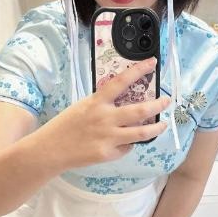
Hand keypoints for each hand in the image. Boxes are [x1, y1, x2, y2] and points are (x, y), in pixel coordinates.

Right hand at [43, 58, 169, 171]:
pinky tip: (121, 143)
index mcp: (97, 102)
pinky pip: (126, 147)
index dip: (138, 70)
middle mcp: (105, 118)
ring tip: (163, 125)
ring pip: (141, 133)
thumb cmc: (66, 125)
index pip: (121, 82)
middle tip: (166, 101)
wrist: (50, 149)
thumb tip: (124, 104)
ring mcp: (108, 137)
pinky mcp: (108, 153)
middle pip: (139, 110)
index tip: (152, 62)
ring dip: (156, 128)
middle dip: (157, 105)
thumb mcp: (83, 106)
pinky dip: (127, 144)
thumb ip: (103, 105)